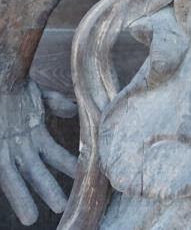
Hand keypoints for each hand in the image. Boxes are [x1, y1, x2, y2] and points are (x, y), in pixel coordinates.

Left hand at [0, 78, 77, 224]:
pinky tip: (12, 196)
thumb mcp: (38, 96)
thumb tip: (74, 110)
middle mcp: (20, 147)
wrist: (1, 77)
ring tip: (30, 217)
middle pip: (35, 172)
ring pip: (14, 177)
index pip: (53, 155)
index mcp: (33, 135)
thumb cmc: (16, 86)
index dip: (65, 166)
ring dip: (22, 197)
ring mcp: (5, 149)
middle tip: (60, 207)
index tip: (80, 176)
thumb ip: (56, 103)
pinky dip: (7, 186)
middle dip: (47, 189)